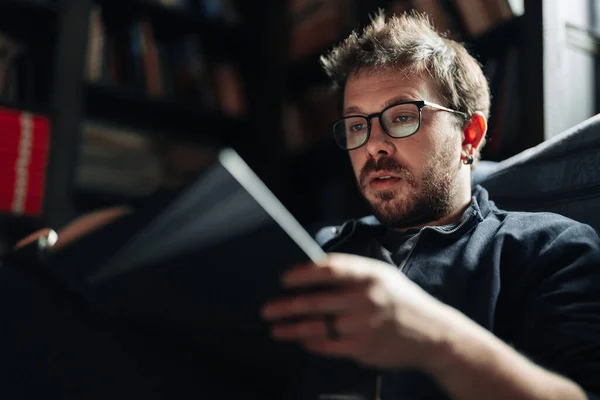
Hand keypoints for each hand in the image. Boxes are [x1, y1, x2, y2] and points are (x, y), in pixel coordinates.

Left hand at [261, 253, 456, 368]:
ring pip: (317, 326)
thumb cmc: (402, 300)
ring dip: (291, 328)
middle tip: (267, 309)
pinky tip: (301, 340)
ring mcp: (364, 325)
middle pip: (315, 301)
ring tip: (276, 328)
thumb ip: (351, 272)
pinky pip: (328, 345)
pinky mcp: (363, 349)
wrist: (433, 334)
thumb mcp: (382, 276)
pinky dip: (311, 343)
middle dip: (286, 305)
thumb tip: (311, 272)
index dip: (302, 273)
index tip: (285, 279)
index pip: (328, 269)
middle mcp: (365, 298)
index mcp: (369, 274)